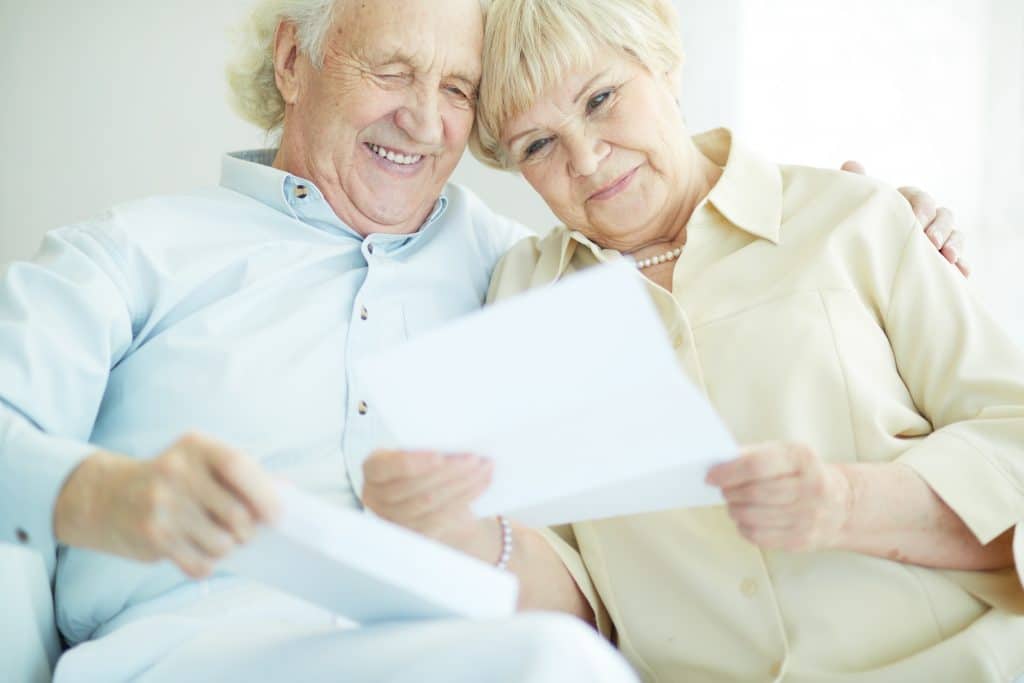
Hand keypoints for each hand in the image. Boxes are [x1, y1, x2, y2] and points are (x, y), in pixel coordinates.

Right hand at [54, 433, 279, 577]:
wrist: (105, 496)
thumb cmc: (171, 480)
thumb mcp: (202, 463)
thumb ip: (243, 475)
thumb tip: (287, 492)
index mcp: (195, 446)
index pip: (238, 466)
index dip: (264, 494)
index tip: (277, 516)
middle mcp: (176, 472)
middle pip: (236, 513)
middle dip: (248, 531)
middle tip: (244, 533)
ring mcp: (161, 505)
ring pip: (222, 543)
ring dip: (228, 548)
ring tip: (217, 539)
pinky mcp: (151, 537)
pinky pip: (200, 563)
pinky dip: (208, 564)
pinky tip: (198, 551)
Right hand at [362, 449, 493, 545]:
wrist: (430, 496)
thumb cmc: (422, 465)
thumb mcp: (415, 452)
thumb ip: (424, 449)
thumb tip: (455, 442)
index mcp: (373, 470)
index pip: (387, 467)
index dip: (413, 463)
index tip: (440, 456)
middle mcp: (376, 497)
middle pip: (414, 487)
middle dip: (448, 471)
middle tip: (474, 458)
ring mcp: (395, 519)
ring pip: (430, 503)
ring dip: (462, 484)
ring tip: (484, 467)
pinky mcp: (416, 533)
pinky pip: (442, 517)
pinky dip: (466, 498)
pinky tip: (482, 483)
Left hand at [705, 442, 851, 551]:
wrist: (839, 504)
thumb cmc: (799, 474)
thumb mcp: (783, 454)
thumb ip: (752, 454)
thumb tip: (717, 462)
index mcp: (802, 458)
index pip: (756, 466)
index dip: (728, 472)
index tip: (710, 476)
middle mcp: (810, 487)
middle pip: (754, 493)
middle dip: (730, 492)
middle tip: (722, 490)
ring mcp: (809, 516)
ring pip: (753, 517)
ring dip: (735, 510)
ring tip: (734, 504)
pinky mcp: (802, 539)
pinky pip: (759, 537)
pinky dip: (744, 528)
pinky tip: (746, 520)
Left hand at [842, 161, 968, 276]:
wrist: (862, 268)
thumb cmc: (864, 230)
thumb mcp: (861, 210)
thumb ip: (859, 187)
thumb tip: (851, 163)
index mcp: (906, 205)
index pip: (920, 198)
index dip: (922, 206)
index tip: (916, 220)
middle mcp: (927, 221)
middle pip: (944, 215)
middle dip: (940, 228)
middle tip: (930, 242)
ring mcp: (939, 242)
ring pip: (956, 236)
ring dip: (954, 245)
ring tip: (947, 258)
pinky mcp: (944, 265)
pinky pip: (960, 264)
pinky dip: (962, 267)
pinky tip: (960, 273)